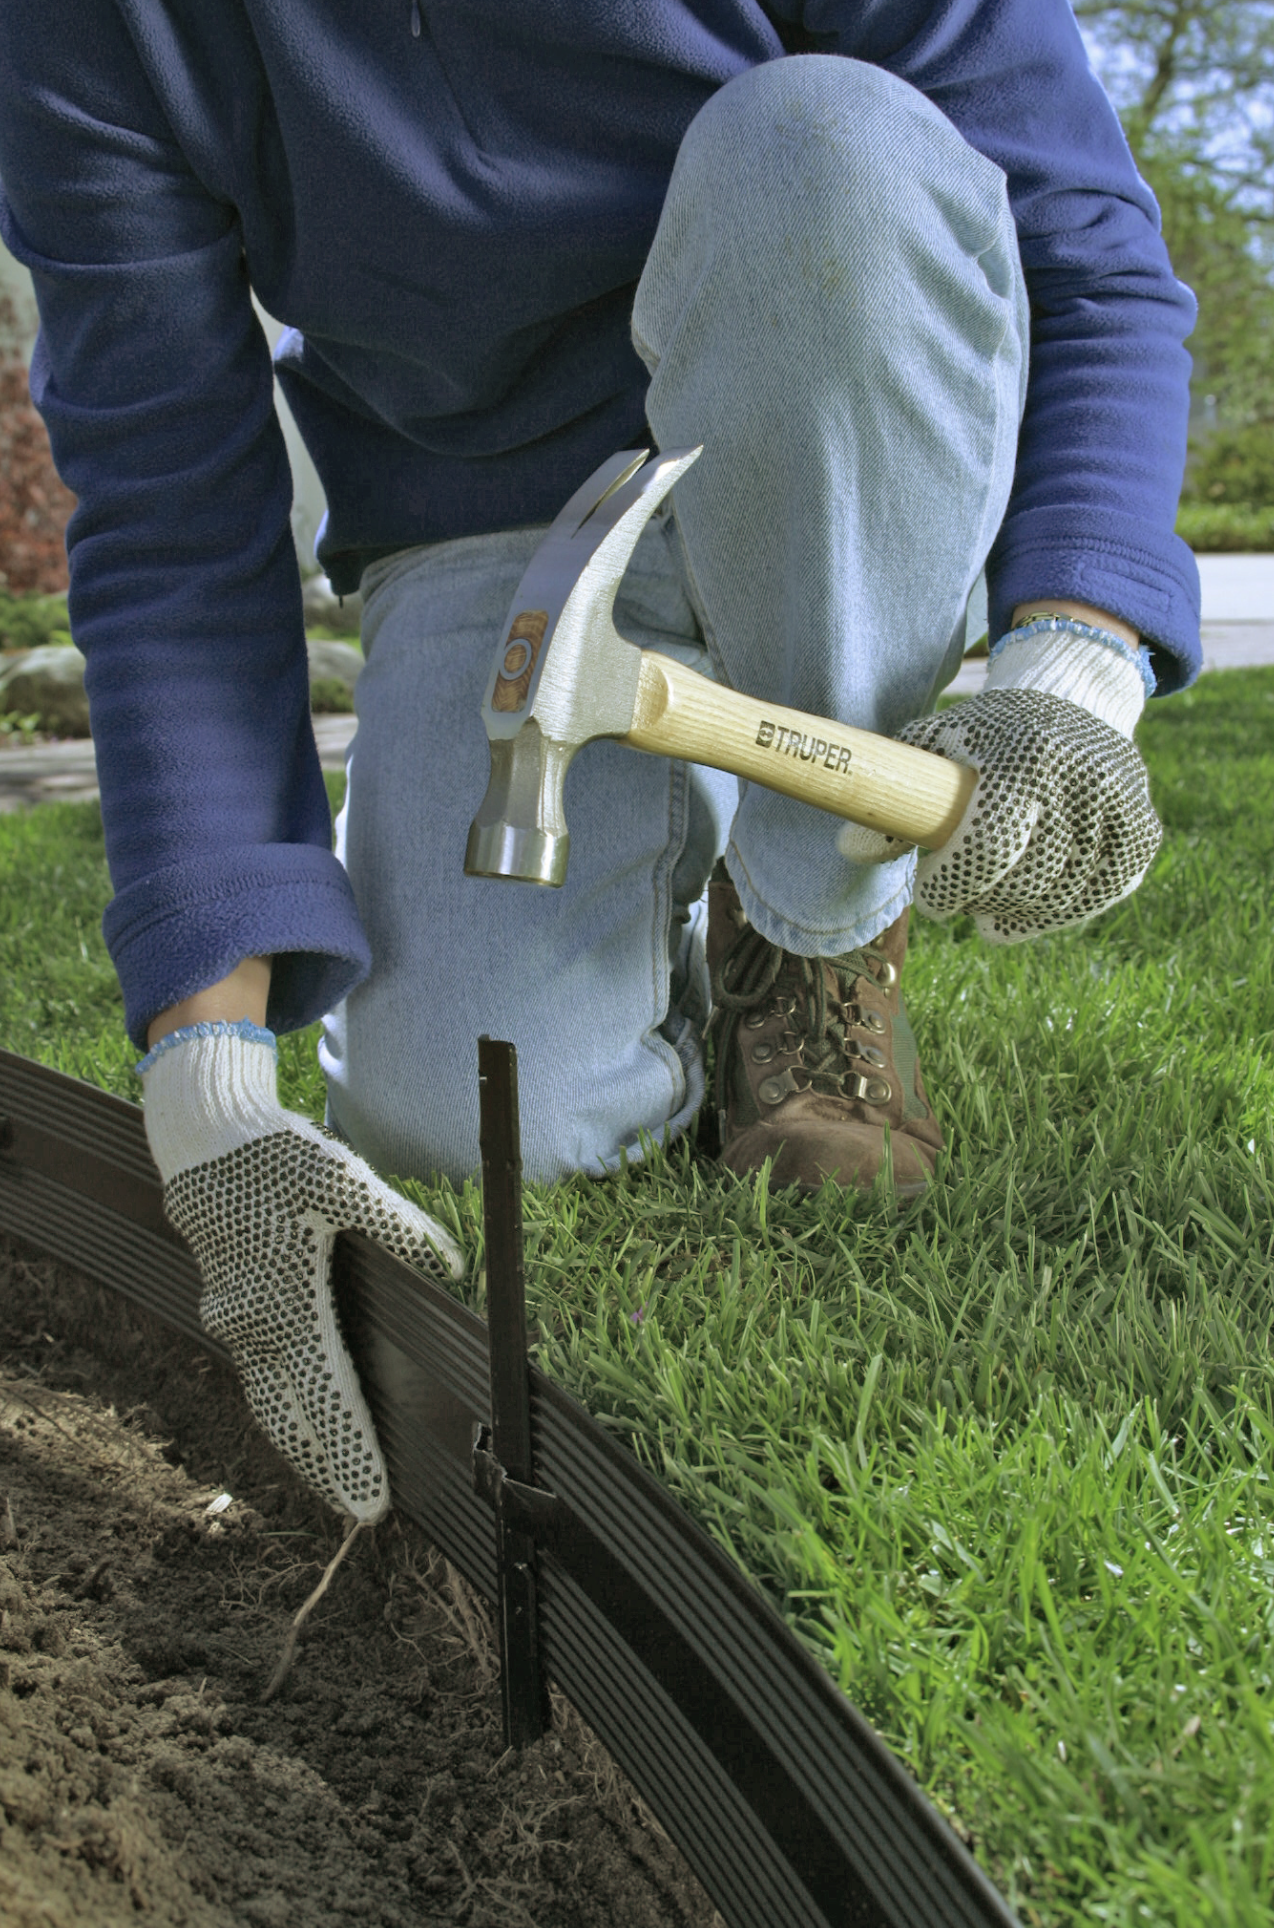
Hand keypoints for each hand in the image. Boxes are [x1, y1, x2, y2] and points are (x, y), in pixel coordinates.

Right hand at [140, 1021, 463, 1521]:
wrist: (205, 1141)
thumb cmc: (277, 1160)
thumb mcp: (344, 1181)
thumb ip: (399, 1226)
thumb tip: (449, 1264)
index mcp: (286, 1303)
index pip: (327, 1396)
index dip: (351, 1454)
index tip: (372, 1501)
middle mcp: (255, 1326)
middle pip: (292, 1421)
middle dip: (326, 1469)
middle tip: (362, 1512)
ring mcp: (236, 1322)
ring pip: (270, 1404)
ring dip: (302, 1445)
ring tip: (335, 1482)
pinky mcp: (230, 1310)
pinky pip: (258, 1377)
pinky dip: (284, 1409)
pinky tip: (302, 1420)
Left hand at [840, 619, 1161, 941]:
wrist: (1075, 699)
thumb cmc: (990, 731)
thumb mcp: (939, 743)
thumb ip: (896, 793)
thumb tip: (849, 849)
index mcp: (1023, 757)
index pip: (988, 846)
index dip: (955, 885)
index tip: (934, 899)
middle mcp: (1079, 780)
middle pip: (1025, 878)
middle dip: (983, 901)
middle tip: (960, 901)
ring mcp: (1117, 807)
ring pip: (1062, 894)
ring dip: (1018, 914)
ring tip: (989, 911)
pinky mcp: (1141, 829)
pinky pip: (1100, 894)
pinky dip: (1061, 912)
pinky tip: (1029, 914)